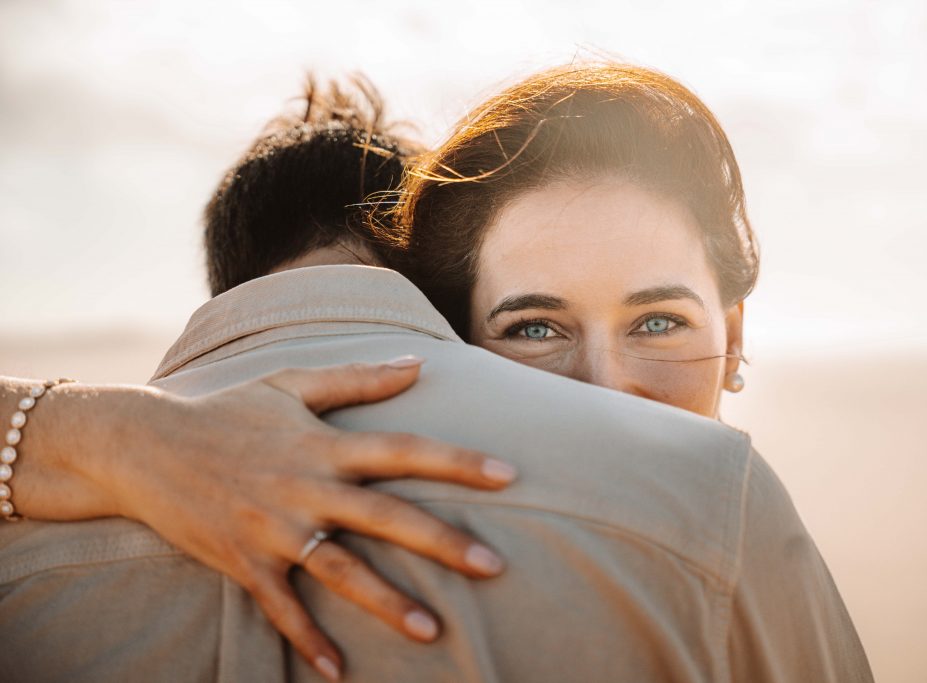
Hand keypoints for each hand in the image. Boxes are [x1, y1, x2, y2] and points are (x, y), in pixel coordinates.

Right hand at [86, 358, 515, 678]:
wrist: (145, 447)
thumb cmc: (227, 410)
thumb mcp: (291, 384)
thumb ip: (357, 378)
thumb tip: (418, 364)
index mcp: (323, 443)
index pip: (403, 450)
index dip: (457, 461)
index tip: (508, 474)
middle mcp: (305, 487)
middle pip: (386, 516)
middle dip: (442, 542)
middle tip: (494, 566)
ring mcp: (273, 528)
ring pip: (341, 570)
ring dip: (387, 603)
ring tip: (433, 631)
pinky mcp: (243, 561)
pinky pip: (281, 607)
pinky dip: (306, 640)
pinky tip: (337, 670)